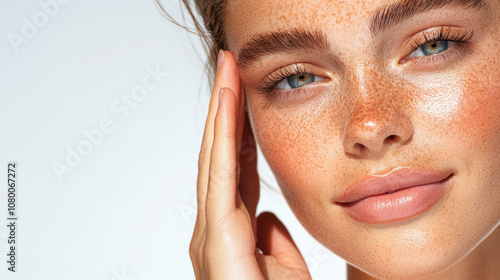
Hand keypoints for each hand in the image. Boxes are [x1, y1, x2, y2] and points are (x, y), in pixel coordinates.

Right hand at [189, 50, 310, 279]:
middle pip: (218, 155)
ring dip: (220, 112)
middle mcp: (214, 227)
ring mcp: (211, 231)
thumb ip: (272, 240)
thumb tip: (268, 216)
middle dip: (222, 108)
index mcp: (233, 230)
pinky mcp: (217, 236)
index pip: (233, 168)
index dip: (235, 128)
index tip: (240, 91)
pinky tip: (227, 104)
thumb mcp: (282, 270)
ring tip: (225, 71)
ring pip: (214, 157)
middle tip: (227, 65)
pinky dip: (222, 137)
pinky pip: (220, 175)